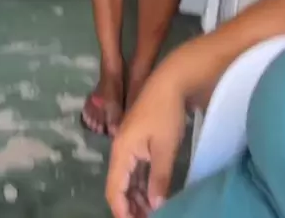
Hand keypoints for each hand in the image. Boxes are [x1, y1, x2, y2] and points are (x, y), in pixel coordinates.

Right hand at [106, 77, 185, 217]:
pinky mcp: (138, 139)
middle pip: (118, 185)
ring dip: (136, 197)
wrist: (171, 81)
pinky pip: (135, 168)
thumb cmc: (166, 113)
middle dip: (129, 207)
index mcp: (121, 151)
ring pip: (127, 178)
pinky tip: (151, 194)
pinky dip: (141, 184)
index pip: (114, 190)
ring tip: (150, 212)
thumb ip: (158, 179)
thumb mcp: (165, 148)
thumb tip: (154, 206)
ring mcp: (129, 143)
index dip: (122, 211)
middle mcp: (120, 149)